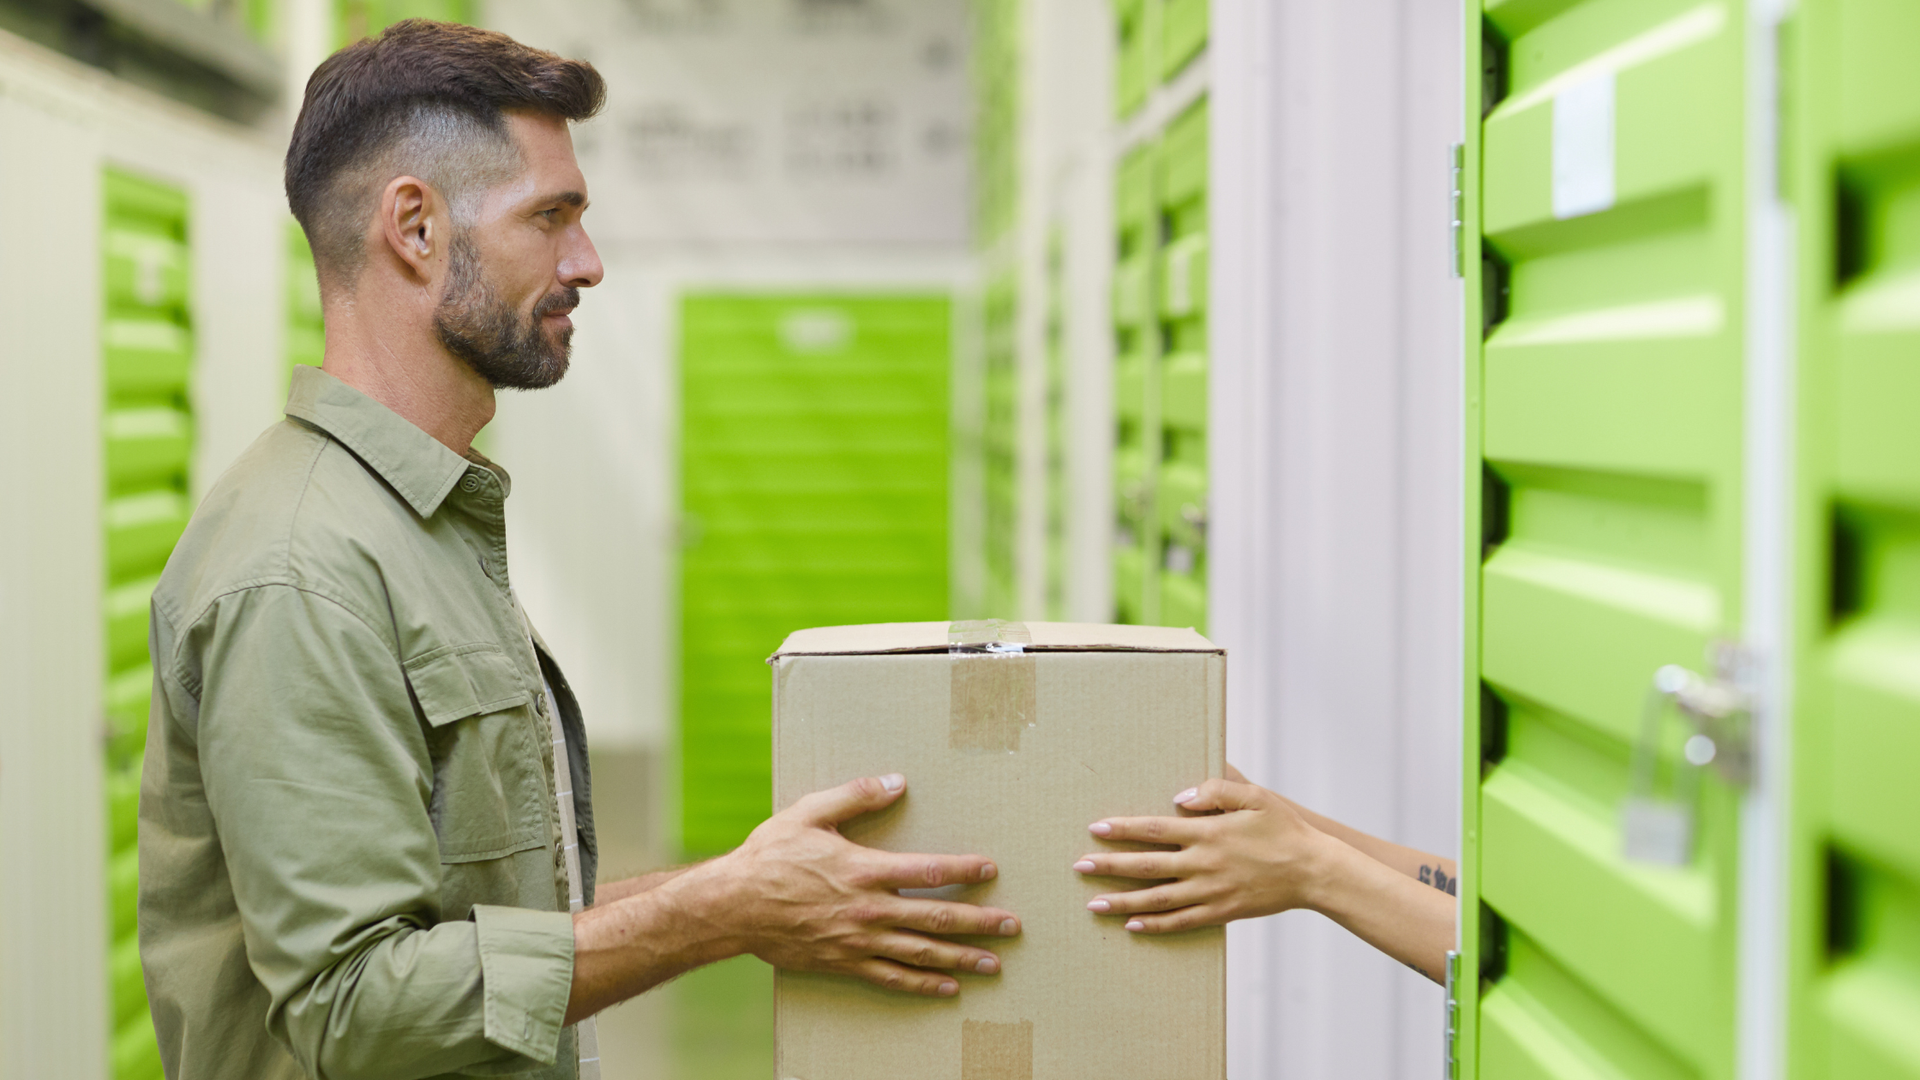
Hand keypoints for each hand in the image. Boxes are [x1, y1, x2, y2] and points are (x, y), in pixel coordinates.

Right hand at [699, 773, 1020, 996]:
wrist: (732, 906)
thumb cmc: (769, 856)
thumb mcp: (810, 813)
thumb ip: (856, 796)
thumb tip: (897, 781)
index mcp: (864, 870)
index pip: (929, 871)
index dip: (964, 871)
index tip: (991, 869)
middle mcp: (868, 909)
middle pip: (935, 919)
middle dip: (979, 923)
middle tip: (1012, 926)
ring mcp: (858, 941)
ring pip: (920, 954)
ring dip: (961, 959)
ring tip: (994, 963)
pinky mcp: (844, 962)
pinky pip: (890, 977)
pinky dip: (922, 985)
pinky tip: (947, 988)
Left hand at [1074, 778, 1334, 933]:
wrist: (1312, 870)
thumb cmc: (1283, 828)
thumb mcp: (1254, 796)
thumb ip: (1216, 790)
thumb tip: (1180, 798)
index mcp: (1208, 832)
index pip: (1154, 830)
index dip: (1122, 829)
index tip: (1096, 829)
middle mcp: (1203, 863)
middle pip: (1146, 866)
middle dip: (1109, 867)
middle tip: (1079, 868)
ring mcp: (1210, 891)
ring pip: (1157, 899)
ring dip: (1122, 901)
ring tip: (1094, 903)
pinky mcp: (1221, 912)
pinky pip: (1181, 922)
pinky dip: (1155, 925)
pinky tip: (1132, 926)